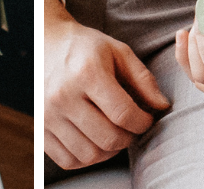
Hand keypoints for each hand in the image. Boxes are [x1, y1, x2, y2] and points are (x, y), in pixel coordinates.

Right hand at [44, 0, 170, 169]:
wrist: (46, 43)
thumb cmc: (86, 48)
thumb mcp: (117, 51)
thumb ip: (142, 78)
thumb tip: (162, 106)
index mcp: (86, 72)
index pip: (123, 113)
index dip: (142, 122)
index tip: (146, 118)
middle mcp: (64, 95)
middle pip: (108, 138)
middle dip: (128, 137)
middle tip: (130, 126)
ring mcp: (49, 115)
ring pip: (90, 155)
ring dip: (108, 150)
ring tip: (113, 132)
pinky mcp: (40, 129)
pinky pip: (69, 160)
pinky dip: (86, 158)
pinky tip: (93, 140)